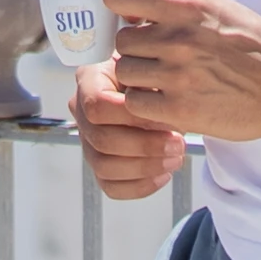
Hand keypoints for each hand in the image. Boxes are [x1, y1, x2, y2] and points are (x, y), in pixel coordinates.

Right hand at [71, 60, 185, 200]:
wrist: (159, 92)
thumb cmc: (155, 78)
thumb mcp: (154, 72)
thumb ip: (151, 88)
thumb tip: (156, 115)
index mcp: (90, 80)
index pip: (97, 105)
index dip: (131, 117)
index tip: (164, 118)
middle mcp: (81, 111)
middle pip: (101, 140)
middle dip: (145, 146)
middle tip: (178, 144)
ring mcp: (88, 141)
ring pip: (105, 167)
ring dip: (145, 167)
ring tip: (175, 159)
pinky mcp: (100, 165)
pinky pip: (112, 187)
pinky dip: (140, 185)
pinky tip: (163, 174)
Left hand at [102, 0, 260, 147]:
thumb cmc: (251, 44)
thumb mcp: (217, 5)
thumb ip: (173, 1)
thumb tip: (129, 7)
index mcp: (185, 4)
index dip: (119, 8)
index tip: (128, 19)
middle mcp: (178, 36)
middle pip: (121, 41)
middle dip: (137, 50)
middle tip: (159, 58)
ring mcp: (177, 74)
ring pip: (124, 72)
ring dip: (139, 78)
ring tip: (164, 80)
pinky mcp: (179, 110)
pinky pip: (134, 104)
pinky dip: (145, 104)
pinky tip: (166, 100)